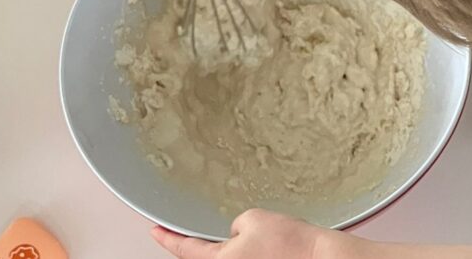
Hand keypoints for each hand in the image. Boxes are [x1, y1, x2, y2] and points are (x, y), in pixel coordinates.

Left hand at [152, 210, 346, 258]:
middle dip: (214, 240)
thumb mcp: (251, 218)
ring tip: (264, 237)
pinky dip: (253, 251)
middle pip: (208, 256)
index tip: (154, 230)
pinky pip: (249, 258)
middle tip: (232, 228)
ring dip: (238, 245)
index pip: (184, 249)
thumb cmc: (288, 241)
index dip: (166, 237)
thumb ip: (234, 224)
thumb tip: (237, 233)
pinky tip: (272, 244)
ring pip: (232, 257)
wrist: (317, 257)